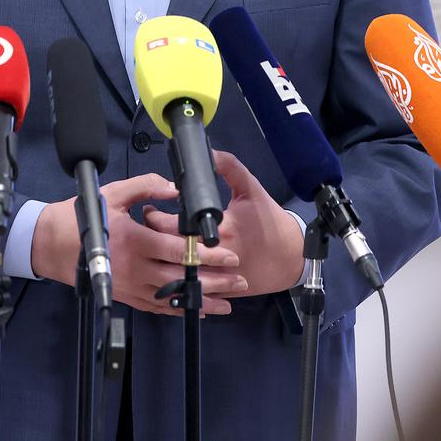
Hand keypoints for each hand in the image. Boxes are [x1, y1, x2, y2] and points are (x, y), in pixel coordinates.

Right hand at [32, 172, 246, 315]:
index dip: (206, 254)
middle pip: (181, 278)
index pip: (178, 251)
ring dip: (202, 300)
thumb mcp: (114, 193)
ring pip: (172, 298)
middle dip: (214, 280)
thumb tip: (176, 189)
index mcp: (134, 241)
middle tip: (239, 279)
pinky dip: (178, 310)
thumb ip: (147, 187)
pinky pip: (156, 308)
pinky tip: (197, 309)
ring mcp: (129, 286)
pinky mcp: (125, 296)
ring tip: (227, 302)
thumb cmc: (81, 216)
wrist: (51, 244)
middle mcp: (134, 268)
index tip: (229, 255)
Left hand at [141, 150, 305, 297]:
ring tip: (155, 242)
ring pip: (176, 271)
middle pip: (169, 249)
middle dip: (152, 237)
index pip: (173, 226)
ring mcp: (216, 276)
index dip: (156, 217)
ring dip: (161, 258)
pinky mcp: (219, 290)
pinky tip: (172, 264)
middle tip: (149, 223)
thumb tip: (208, 152)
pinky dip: (177, 278)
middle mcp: (215, 255)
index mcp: (220, 229)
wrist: (291, 256)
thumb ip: (228, 167)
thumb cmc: (269, 221)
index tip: (151, 208)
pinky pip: (190, 287)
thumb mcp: (250, 188)